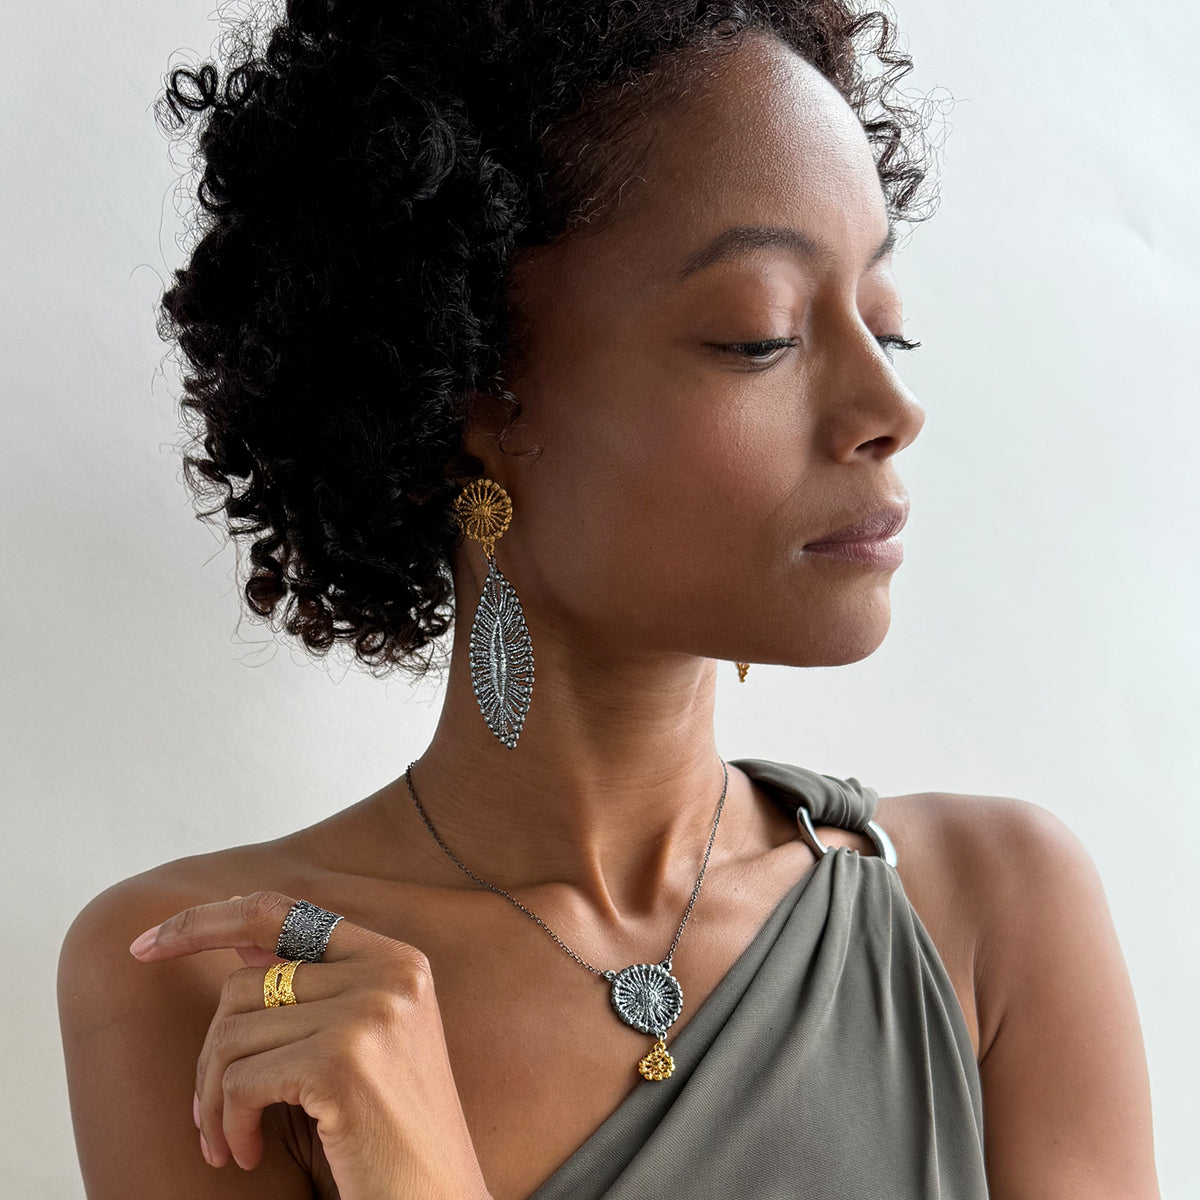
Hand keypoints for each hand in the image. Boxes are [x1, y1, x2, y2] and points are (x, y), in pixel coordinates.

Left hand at [129, 891, 491, 1199]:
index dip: (205, 920)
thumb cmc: (389, 1136)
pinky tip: (247, 1155)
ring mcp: (369, 1012)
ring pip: (233, 1032)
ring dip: (214, 1101)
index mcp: (396, 961)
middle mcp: (389, 973)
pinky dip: (229, 1125)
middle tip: (209, 1115)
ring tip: (230, 1142)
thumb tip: (241, 941)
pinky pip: (240, 1081)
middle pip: (244, 983)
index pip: (281, 910)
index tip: (144, 945)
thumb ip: (313, 989)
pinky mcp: (342, 1062)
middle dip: (210, 1055)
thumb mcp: (362, 1046)